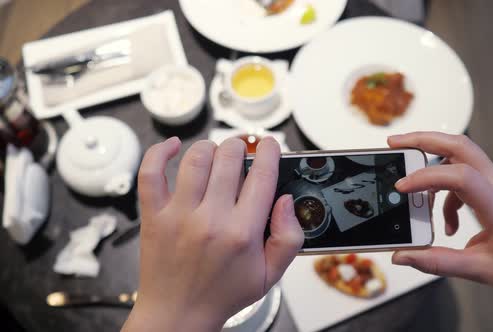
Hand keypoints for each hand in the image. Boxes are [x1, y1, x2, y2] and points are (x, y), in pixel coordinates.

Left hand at [122, 137, 302, 331]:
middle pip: (229, 159)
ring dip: (210, 147)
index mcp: (243, 232)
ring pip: (195, 159)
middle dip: (240, 147)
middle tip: (242, 152)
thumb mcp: (270, 274)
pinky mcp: (154, 216)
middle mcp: (211, 219)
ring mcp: (178, 215)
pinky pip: (151, 173)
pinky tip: (172, 147)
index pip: (262, 176)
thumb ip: (288, 238)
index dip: (270, 152)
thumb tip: (286, 201)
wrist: (179, 314)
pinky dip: (159, 152)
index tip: (270, 145)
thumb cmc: (222, 293)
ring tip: (216, 154)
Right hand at [388, 132, 492, 323]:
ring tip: (413, 191)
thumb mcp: (480, 271)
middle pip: (461, 146)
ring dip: (433, 166)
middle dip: (425, 140)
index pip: (460, 176)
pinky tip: (447, 222)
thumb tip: (403, 256)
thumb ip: (437, 262)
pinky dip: (447, 193)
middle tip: (396, 144)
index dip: (426, 177)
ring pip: (462, 155)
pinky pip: (465, 177)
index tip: (402, 187)